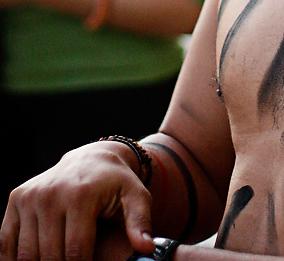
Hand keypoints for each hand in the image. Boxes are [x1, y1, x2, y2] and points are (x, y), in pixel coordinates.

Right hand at [0, 142, 154, 260]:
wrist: (91, 158)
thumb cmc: (116, 184)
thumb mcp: (136, 197)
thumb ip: (141, 222)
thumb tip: (146, 247)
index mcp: (80, 195)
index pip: (75, 252)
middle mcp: (51, 193)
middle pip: (50, 256)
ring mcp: (31, 196)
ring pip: (27, 254)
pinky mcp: (17, 198)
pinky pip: (7, 241)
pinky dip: (15, 260)